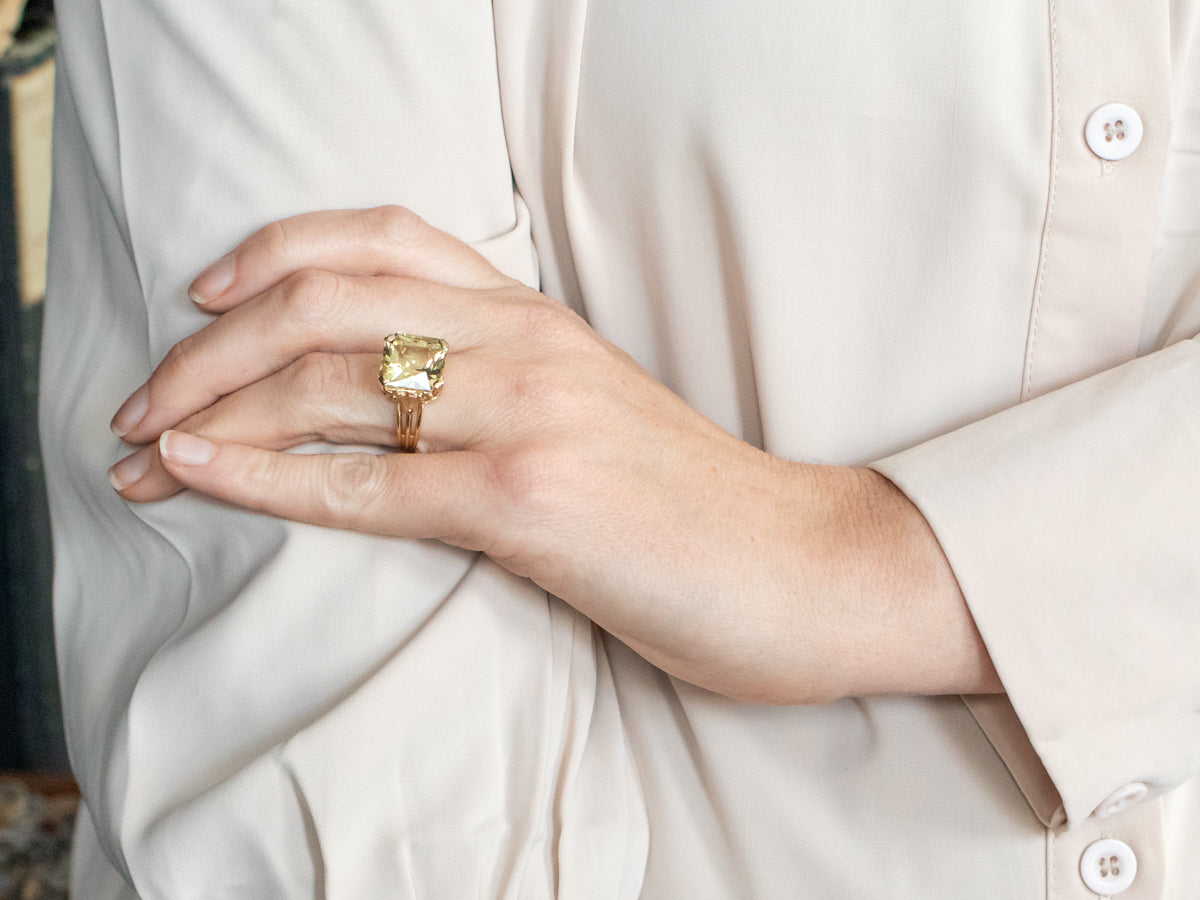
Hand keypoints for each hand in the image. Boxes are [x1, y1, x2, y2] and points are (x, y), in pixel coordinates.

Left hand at [108, 206, 999, 702]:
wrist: (800, 567)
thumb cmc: (689, 504)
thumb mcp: (591, 412)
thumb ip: (502, 384)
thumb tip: (394, 407)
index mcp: (537, 316)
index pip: (382, 238)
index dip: (272, 251)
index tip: (204, 296)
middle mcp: (524, 344)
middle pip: (325, 303)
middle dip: (206, 347)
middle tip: (139, 399)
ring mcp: (527, 416)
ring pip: (329, 386)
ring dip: (212, 414)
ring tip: (142, 452)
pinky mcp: (529, 502)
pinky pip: (363, 486)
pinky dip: (262, 477)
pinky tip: (196, 470)